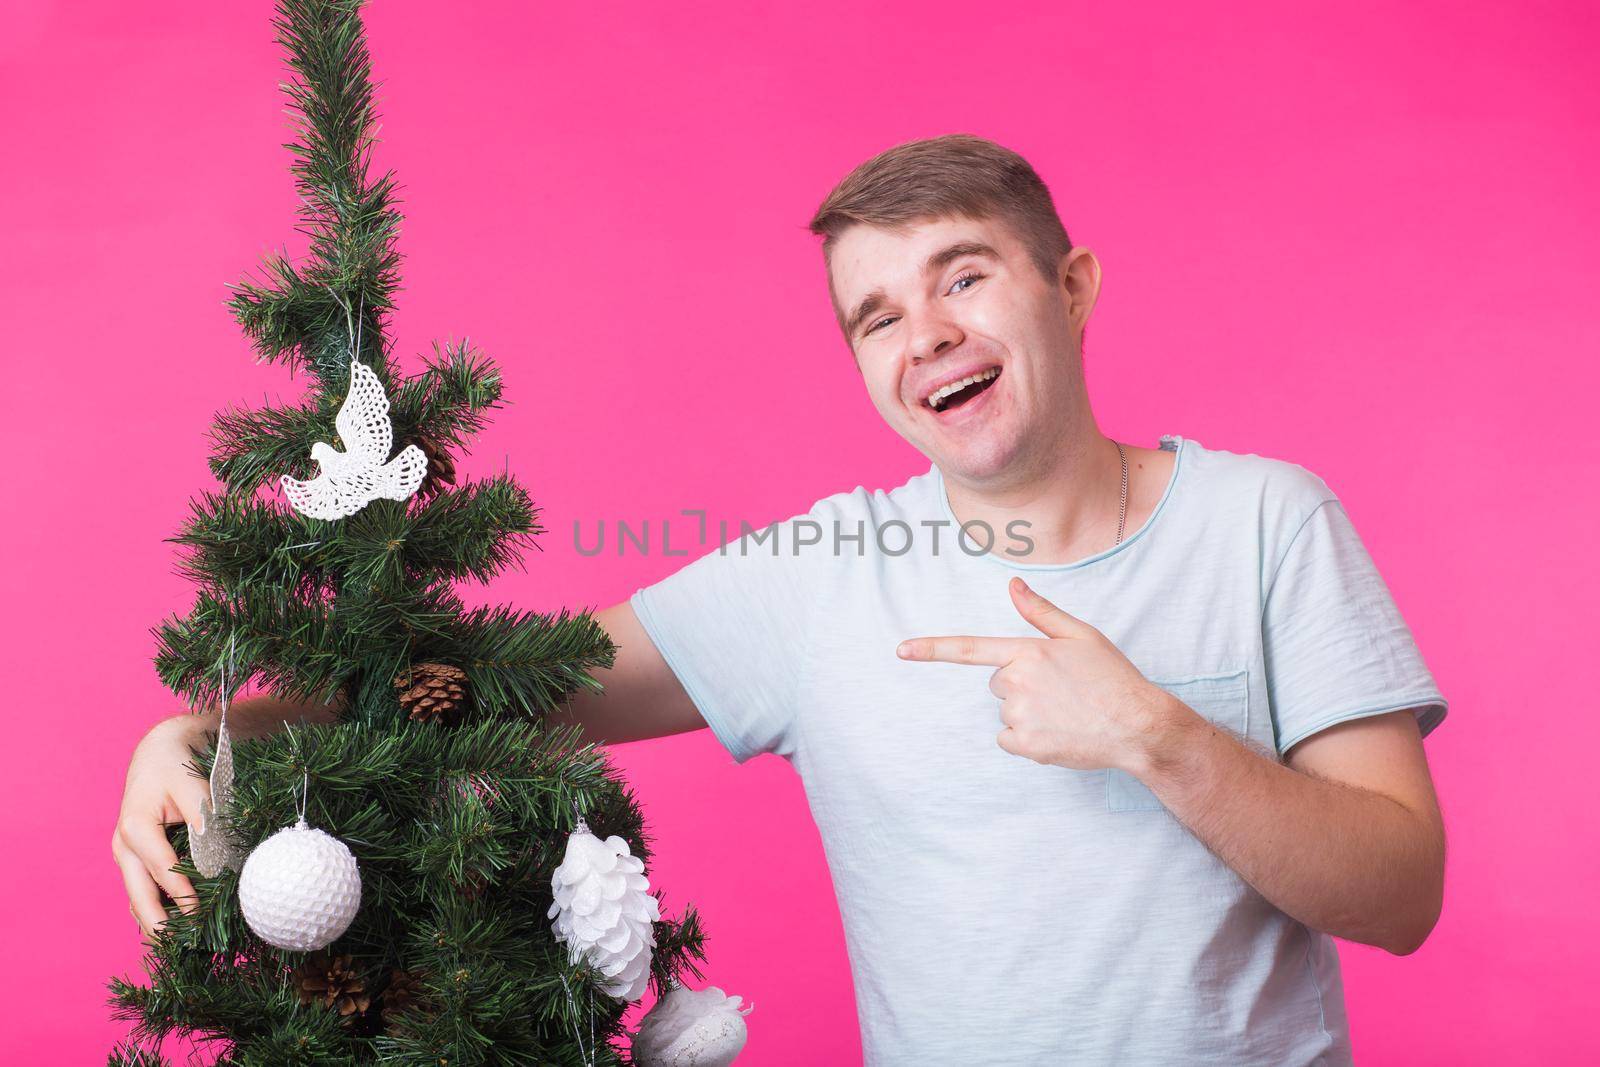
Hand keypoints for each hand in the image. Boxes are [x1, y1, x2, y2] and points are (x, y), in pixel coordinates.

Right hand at [111, 715, 210, 942]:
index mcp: (135, 828)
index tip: (201, 918)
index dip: (183, 896)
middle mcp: (123, 848)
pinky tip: (177, 933)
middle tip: (186, 950)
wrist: (159, 755)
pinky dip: (158, 913)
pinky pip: (144, 894)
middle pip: (140, 897)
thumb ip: (205, 818)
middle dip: (161, 925)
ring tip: (183, 951)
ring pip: (139, 900)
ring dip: (158, 925)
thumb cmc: (177, 768)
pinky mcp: (134, 863)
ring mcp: (126, 858)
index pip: (162, 871)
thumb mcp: (193, 786)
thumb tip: (216, 856)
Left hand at [896, 576, 1180, 770]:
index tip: (900, 649)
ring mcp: (1020, 716)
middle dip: (1020, 684)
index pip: (970, 649)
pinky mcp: (1025, 746)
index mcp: (1027, 652)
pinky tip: (1058, 731)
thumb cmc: (1113, 677)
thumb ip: (1041, 612)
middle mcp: (1017, 683)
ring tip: (1066, 711)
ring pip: (1005, 711)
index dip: (932, 649)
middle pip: (997, 682)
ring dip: (1027, 712)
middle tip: (1059, 689)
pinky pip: (1009, 738)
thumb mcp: (1081, 635)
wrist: (1138, 725)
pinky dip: (1028, 738)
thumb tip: (1012, 586)